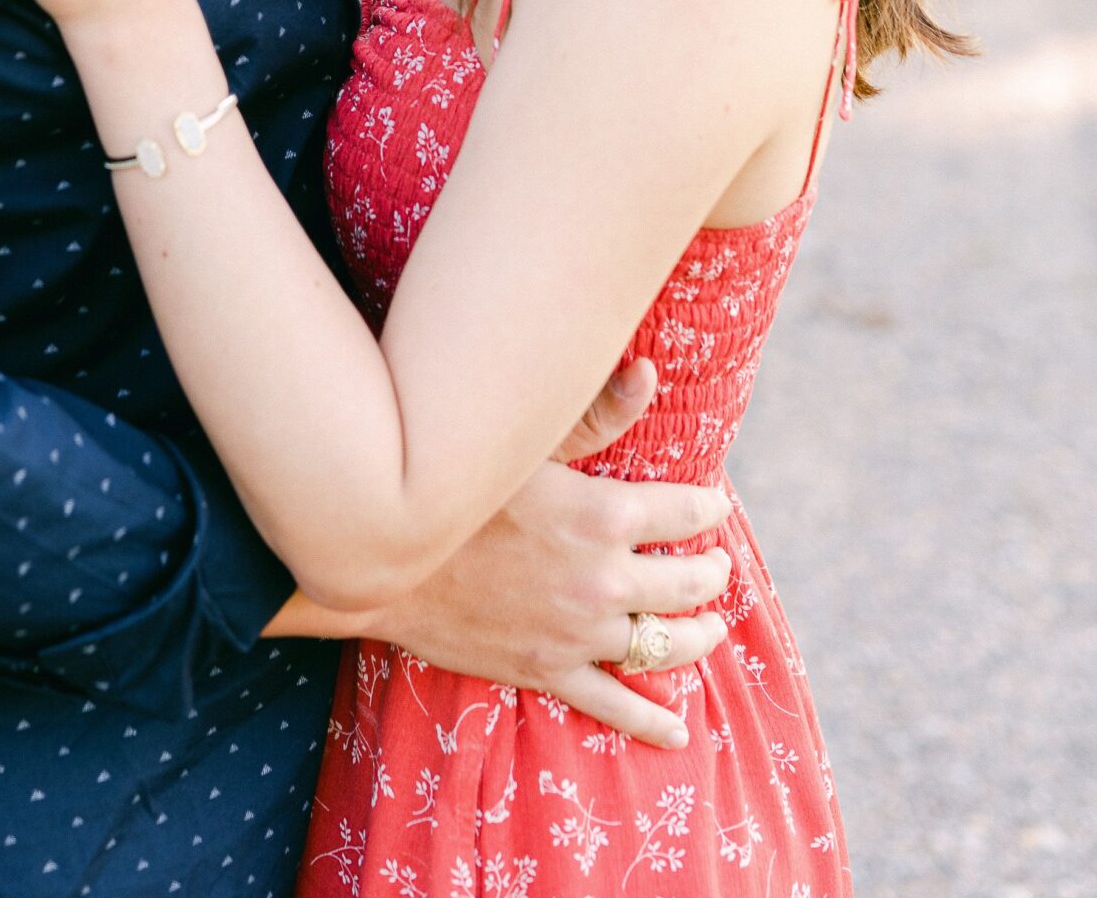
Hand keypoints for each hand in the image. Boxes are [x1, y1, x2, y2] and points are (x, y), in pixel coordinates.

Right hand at [363, 363, 730, 748]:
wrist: (388, 555)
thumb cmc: (458, 486)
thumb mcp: (526, 443)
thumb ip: (595, 414)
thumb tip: (650, 372)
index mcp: (603, 514)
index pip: (687, 513)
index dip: (708, 509)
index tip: (714, 506)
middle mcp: (603, 579)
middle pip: (686, 583)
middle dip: (711, 574)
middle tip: (717, 567)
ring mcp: (578, 632)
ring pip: (664, 645)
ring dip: (697, 637)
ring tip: (710, 627)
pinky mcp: (549, 670)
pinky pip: (615, 705)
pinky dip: (651, 722)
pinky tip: (677, 731)